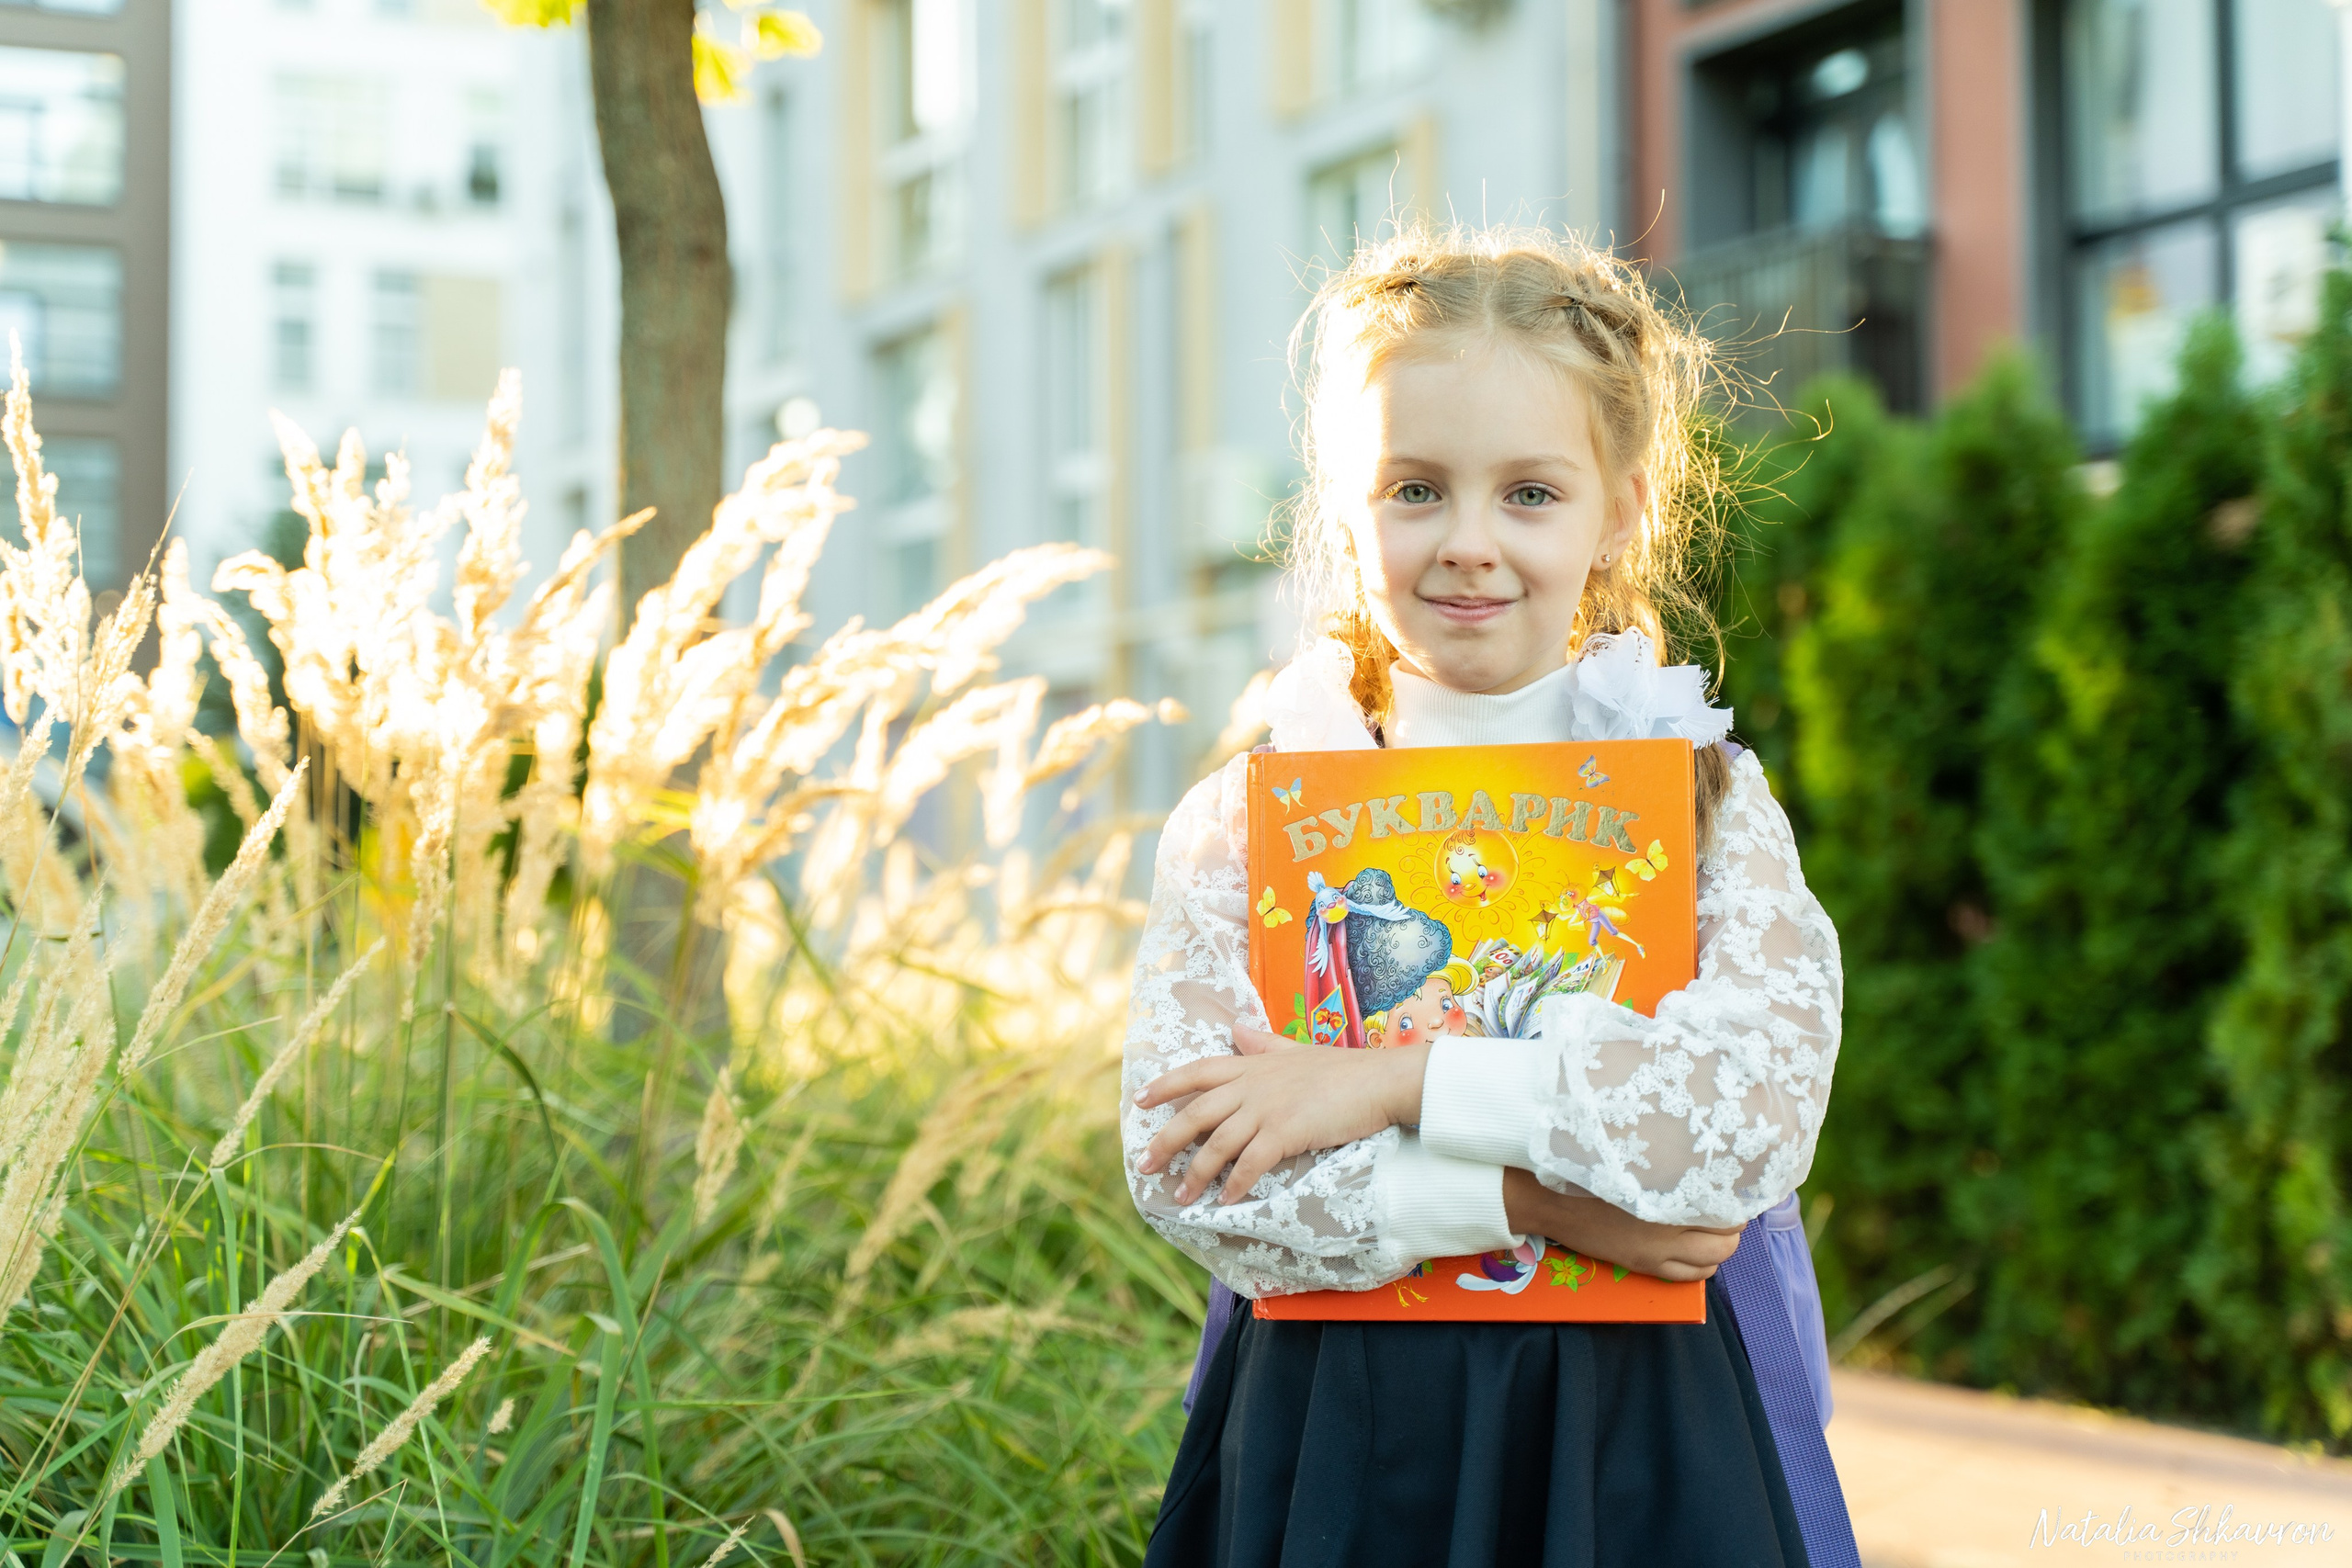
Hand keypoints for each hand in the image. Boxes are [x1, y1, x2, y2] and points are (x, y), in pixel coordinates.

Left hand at [1135, 1028, 1428, 1205]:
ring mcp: (1268, 1108)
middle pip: (1197, 1113)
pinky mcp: (1287, 1132)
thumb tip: (1239, 1029)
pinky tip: (1224, 1201)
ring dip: (1196, 1173)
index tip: (1139, 1100)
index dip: (1167, 1085)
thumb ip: (1264, 1044)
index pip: (1198, 1071)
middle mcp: (1253, 1085)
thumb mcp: (1297, 1050)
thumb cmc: (1344, 1069)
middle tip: (1144, 1165)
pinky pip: (1251, 1163)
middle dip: (1167, 1140)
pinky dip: (1235, 1184)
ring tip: (1181, 1197)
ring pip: (1218, 1143)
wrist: (1380, 1080)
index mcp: (1253, 1065)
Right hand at [1503, 1168, 1742, 1281]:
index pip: (1725, 1209)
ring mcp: (1658, 1253)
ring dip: (1719, 1247)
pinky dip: (1702, 1266)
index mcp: (1668, 1198)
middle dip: (1732, 1227)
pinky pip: (1689, 1277)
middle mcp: (1669, 1231)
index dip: (1735, 1200)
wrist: (1552, 1199)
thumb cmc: (1591, 1170)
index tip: (1734, 1188)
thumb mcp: (1637, 1161)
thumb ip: (1671, 1162)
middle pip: (1726, 1240)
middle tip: (1726, 1209)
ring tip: (1712, 1230)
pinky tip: (1696, 1251)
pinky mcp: (1645, 1266)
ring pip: (1712, 1262)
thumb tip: (1702, 1159)